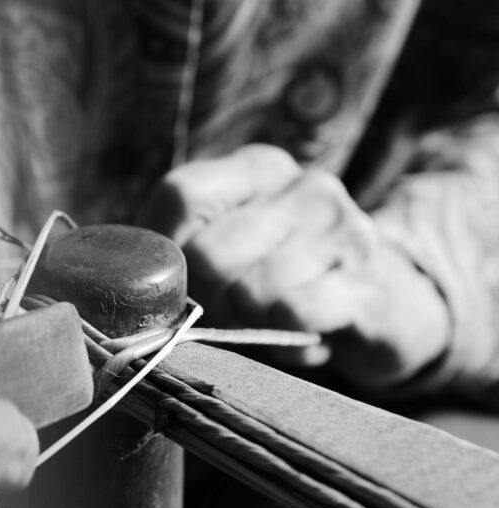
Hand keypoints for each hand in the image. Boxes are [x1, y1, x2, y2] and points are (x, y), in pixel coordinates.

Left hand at [138, 145, 450, 387]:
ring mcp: (344, 230)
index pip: (181, 196)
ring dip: (248, 323)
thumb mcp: (229, 247)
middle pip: (209, 252)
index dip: (169, 252)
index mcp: (258, 168)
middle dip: (208, 298)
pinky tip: (301, 332)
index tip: (184, 280)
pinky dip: (286, 338)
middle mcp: (305, 187)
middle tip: (230, 311)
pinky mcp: (367, 282)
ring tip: (270, 319)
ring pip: (251, 289)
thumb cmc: (280, 278)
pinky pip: (295, 314)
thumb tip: (127, 282)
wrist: (380, 306)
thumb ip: (177, 250)